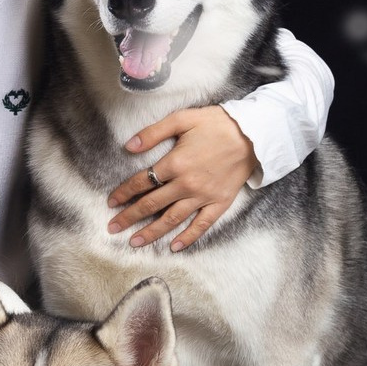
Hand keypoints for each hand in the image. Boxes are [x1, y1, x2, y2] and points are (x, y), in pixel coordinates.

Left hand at [106, 106, 256, 251]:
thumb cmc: (217, 124)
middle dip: (130, 217)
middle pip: (151, 204)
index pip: (141, 182)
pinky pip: (202, 224)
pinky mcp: (220, 202)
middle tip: (112, 228)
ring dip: (152, 232)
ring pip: (172, 219)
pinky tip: (174, 247)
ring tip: (134, 242)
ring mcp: (204, 196)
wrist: (255, 134)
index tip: (111, 202)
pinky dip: (188, 237)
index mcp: (175, 164)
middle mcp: (186, 184)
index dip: (124, 193)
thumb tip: (128, 146)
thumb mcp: (182, 119)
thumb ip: (153, 133)